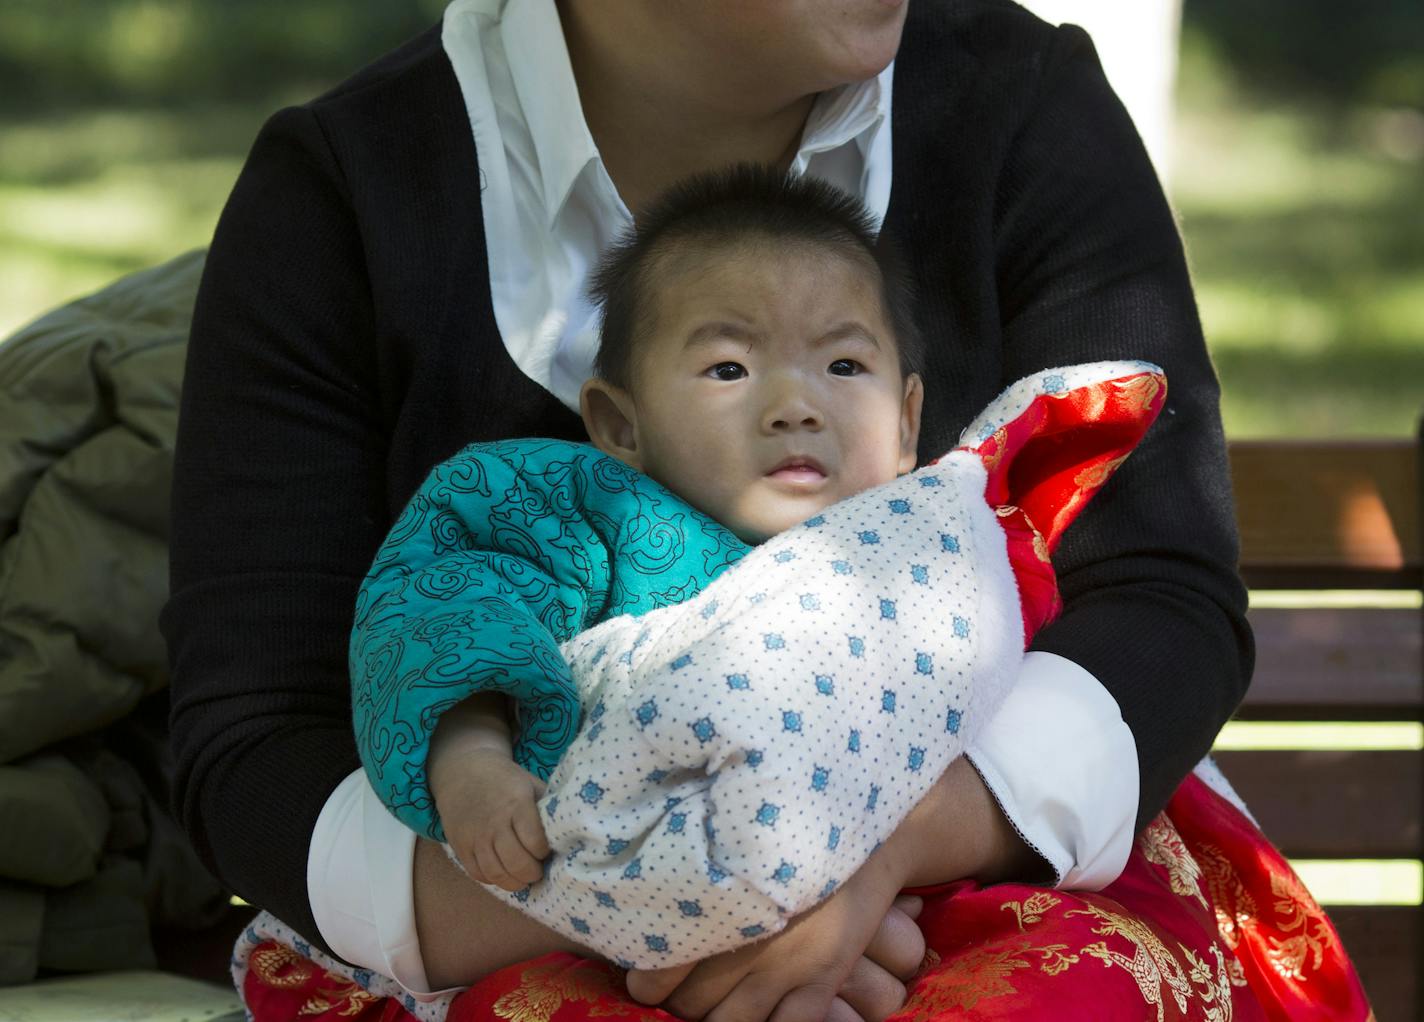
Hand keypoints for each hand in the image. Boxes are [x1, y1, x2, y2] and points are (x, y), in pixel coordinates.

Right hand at [436, 746, 550, 890]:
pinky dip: (493, 880)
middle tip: (538, 872)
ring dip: (514, 882)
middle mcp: (494, 822)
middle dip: (532, 874)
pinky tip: (503, 872)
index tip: (547, 851)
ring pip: (496, 873)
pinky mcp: (461, 846)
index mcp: (516, 804)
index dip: (545, 852)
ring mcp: (476, 836)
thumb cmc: (505, 780)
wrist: (465, 771)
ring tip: (523, 877)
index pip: (535, 841)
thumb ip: (546, 807)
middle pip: (516, 863)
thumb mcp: (531, 783)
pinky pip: (478, 874)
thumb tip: (567, 833)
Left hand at [626, 851, 923, 1021]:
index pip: (659, 969)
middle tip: (675, 990)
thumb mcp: (735, 848)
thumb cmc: (786, 835)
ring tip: (709, 1003)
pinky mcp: (824, 979)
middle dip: (677, 1003)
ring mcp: (789, 965)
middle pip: (690, 1003)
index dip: (645, 982)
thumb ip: (695, 883)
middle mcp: (749, 939)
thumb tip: (640, 912)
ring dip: (714, 1019)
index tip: (642, 977)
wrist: (867, 832)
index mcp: (720, 902)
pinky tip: (754, 1016)